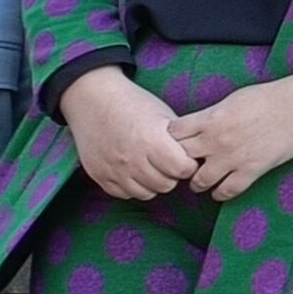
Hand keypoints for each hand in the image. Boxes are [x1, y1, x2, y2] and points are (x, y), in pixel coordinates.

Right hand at [63, 70, 196, 202]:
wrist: (93, 99)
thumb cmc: (133, 104)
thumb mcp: (163, 115)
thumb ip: (179, 138)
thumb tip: (198, 156)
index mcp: (151, 140)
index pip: (182, 170)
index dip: (188, 165)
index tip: (186, 158)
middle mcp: (131, 158)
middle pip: (165, 185)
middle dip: (172, 175)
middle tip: (168, 162)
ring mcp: (113, 169)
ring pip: (146, 193)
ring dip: (153, 183)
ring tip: (152, 166)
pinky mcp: (99, 175)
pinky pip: (124, 194)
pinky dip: (133, 186)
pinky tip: (135, 171)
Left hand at [170, 75, 292, 197]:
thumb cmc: (269, 97)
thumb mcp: (232, 99)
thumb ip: (211, 116)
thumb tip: (196, 127)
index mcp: (210, 118)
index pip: (173, 134)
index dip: (170, 139)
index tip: (176, 142)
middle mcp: (216, 140)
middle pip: (180, 159)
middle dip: (179, 163)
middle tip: (184, 165)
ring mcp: (233, 158)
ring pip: (198, 182)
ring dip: (197, 183)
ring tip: (201, 180)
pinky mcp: (252, 170)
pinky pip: (226, 191)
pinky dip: (219, 193)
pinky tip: (220, 190)